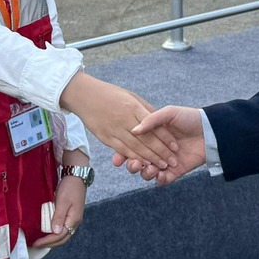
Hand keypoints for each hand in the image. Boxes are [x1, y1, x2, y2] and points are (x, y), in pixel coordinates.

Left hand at [32, 171, 87, 248]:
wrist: (76, 176)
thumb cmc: (69, 187)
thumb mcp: (62, 201)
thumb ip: (58, 216)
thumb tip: (55, 232)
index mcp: (74, 219)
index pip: (59, 236)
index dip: (47, 241)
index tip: (36, 242)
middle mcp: (75, 222)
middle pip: (63, 239)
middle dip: (50, 244)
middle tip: (36, 245)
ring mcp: (74, 219)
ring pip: (64, 235)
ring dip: (53, 240)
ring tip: (42, 241)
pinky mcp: (72, 215)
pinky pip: (63, 229)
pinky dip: (55, 234)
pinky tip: (48, 232)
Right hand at [60, 72, 176, 170]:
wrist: (82, 93)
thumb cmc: (108, 93)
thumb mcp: (130, 95)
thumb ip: (144, 109)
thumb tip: (159, 121)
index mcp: (133, 107)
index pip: (154, 125)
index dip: (165, 137)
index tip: (175, 145)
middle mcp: (125, 119)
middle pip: (147, 139)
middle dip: (161, 152)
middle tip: (172, 160)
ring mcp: (114, 129)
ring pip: (136, 147)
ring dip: (150, 159)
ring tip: (162, 166)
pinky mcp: (105, 137)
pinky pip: (122, 150)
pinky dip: (134, 158)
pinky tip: (143, 164)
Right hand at [113, 105, 206, 182]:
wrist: (210, 129)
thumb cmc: (189, 118)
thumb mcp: (169, 113)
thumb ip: (151, 120)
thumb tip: (134, 130)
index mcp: (150, 137)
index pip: (131, 147)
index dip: (121, 154)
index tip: (117, 159)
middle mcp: (155, 151)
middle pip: (136, 163)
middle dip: (132, 166)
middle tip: (134, 164)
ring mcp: (164, 162)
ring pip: (147, 173)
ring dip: (145, 173)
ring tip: (149, 168)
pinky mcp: (175, 172)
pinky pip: (162, 181)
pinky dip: (158, 180)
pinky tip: (160, 174)